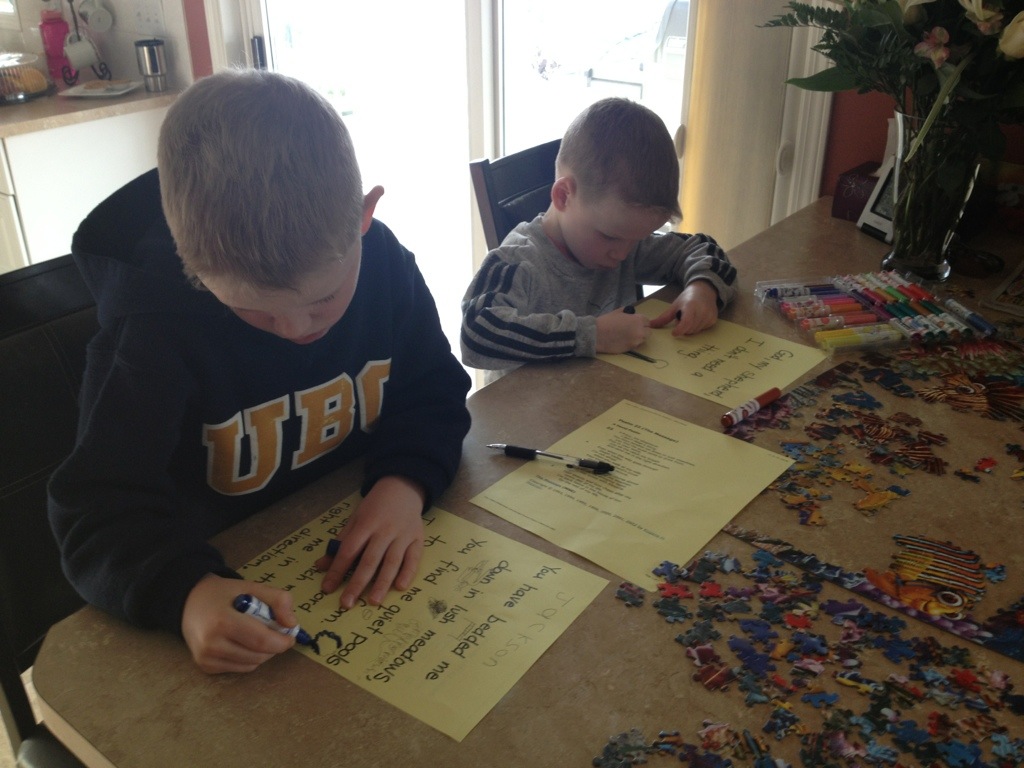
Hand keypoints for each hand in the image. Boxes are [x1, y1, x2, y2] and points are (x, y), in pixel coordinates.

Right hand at [181, 574, 296, 673]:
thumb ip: (278, 600)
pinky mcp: (205, 667)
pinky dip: (249, 658)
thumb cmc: (224, 594)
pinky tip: (242, 642)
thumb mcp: (252, 587)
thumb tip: (292, 623)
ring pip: (252, 664)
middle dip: (274, 646)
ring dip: (263, 653)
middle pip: (258, 655)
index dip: (282, 641)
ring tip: (257, 635)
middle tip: (275, 632)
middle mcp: (211, 644)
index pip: (261, 640)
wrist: (190, 601)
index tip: (291, 635)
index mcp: (223, 621)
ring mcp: (206, 658)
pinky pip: (240, 668)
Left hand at [316, 475, 425, 609]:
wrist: (403, 488)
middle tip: (346, 603)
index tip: (327, 588)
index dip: (337, 570)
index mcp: (366, 524)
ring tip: (373, 601)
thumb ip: (341, 542)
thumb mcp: (355, 519)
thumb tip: (321, 566)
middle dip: (357, 583)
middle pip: (369, 560)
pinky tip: (400, 587)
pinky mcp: (418, 539)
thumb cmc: (375, 507)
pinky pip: (413, 559)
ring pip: (391, 562)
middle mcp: (384, 531)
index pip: (349, 550)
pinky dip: (407, 572)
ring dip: (382, 583)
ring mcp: (403, 535)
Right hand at [595, 307, 650, 352]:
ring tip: (628, 336)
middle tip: (634, 330)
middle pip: (648, 331)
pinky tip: (624, 340)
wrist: (597, 335)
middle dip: (643, 330)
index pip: (648, 321)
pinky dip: (632, 343)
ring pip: (643, 339)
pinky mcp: (631, 349)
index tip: (636, 323)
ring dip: (638, 337)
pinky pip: (636, 345)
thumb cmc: (606, 321)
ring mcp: (636, 341)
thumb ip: (627, 312)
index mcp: (638, 319)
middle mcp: (640, 330)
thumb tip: (630, 313)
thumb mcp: (618, 312)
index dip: (642, 322)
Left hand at [650, 281, 719, 335]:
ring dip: (689, 328)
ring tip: (690, 317)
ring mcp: (709, 316)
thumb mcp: (675, 305)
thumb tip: (651, 325)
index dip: (680, 330)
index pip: (686, 323)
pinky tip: (697, 318)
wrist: (705, 290)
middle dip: (683, 328)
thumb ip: (664, 317)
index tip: (674, 332)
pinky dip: (697, 327)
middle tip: (682, 318)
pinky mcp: (713, 320)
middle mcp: (702, 312)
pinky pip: (702, 330)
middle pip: (689, 329)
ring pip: (695, 331)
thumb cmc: (688, 298)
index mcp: (691, 306)